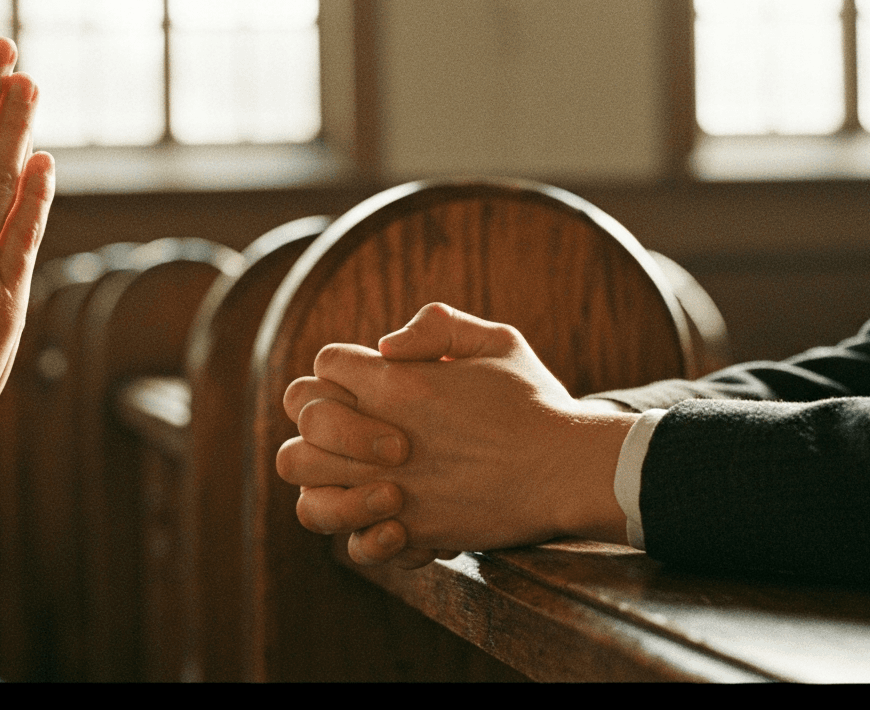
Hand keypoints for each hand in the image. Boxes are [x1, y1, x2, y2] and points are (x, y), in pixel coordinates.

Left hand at [279, 303, 635, 565]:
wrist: (569, 469)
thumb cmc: (535, 404)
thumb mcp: (497, 341)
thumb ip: (437, 326)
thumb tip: (383, 344)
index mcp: (398, 382)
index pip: (325, 364)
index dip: (344, 369)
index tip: (375, 382)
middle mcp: (381, 435)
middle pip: (301, 417)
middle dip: (320, 419)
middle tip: (360, 431)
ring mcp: (391, 487)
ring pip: (305, 484)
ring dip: (325, 480)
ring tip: (362, 481)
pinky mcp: (413, 531)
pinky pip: (353, 542)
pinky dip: (365, 535)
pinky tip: (397, 521)